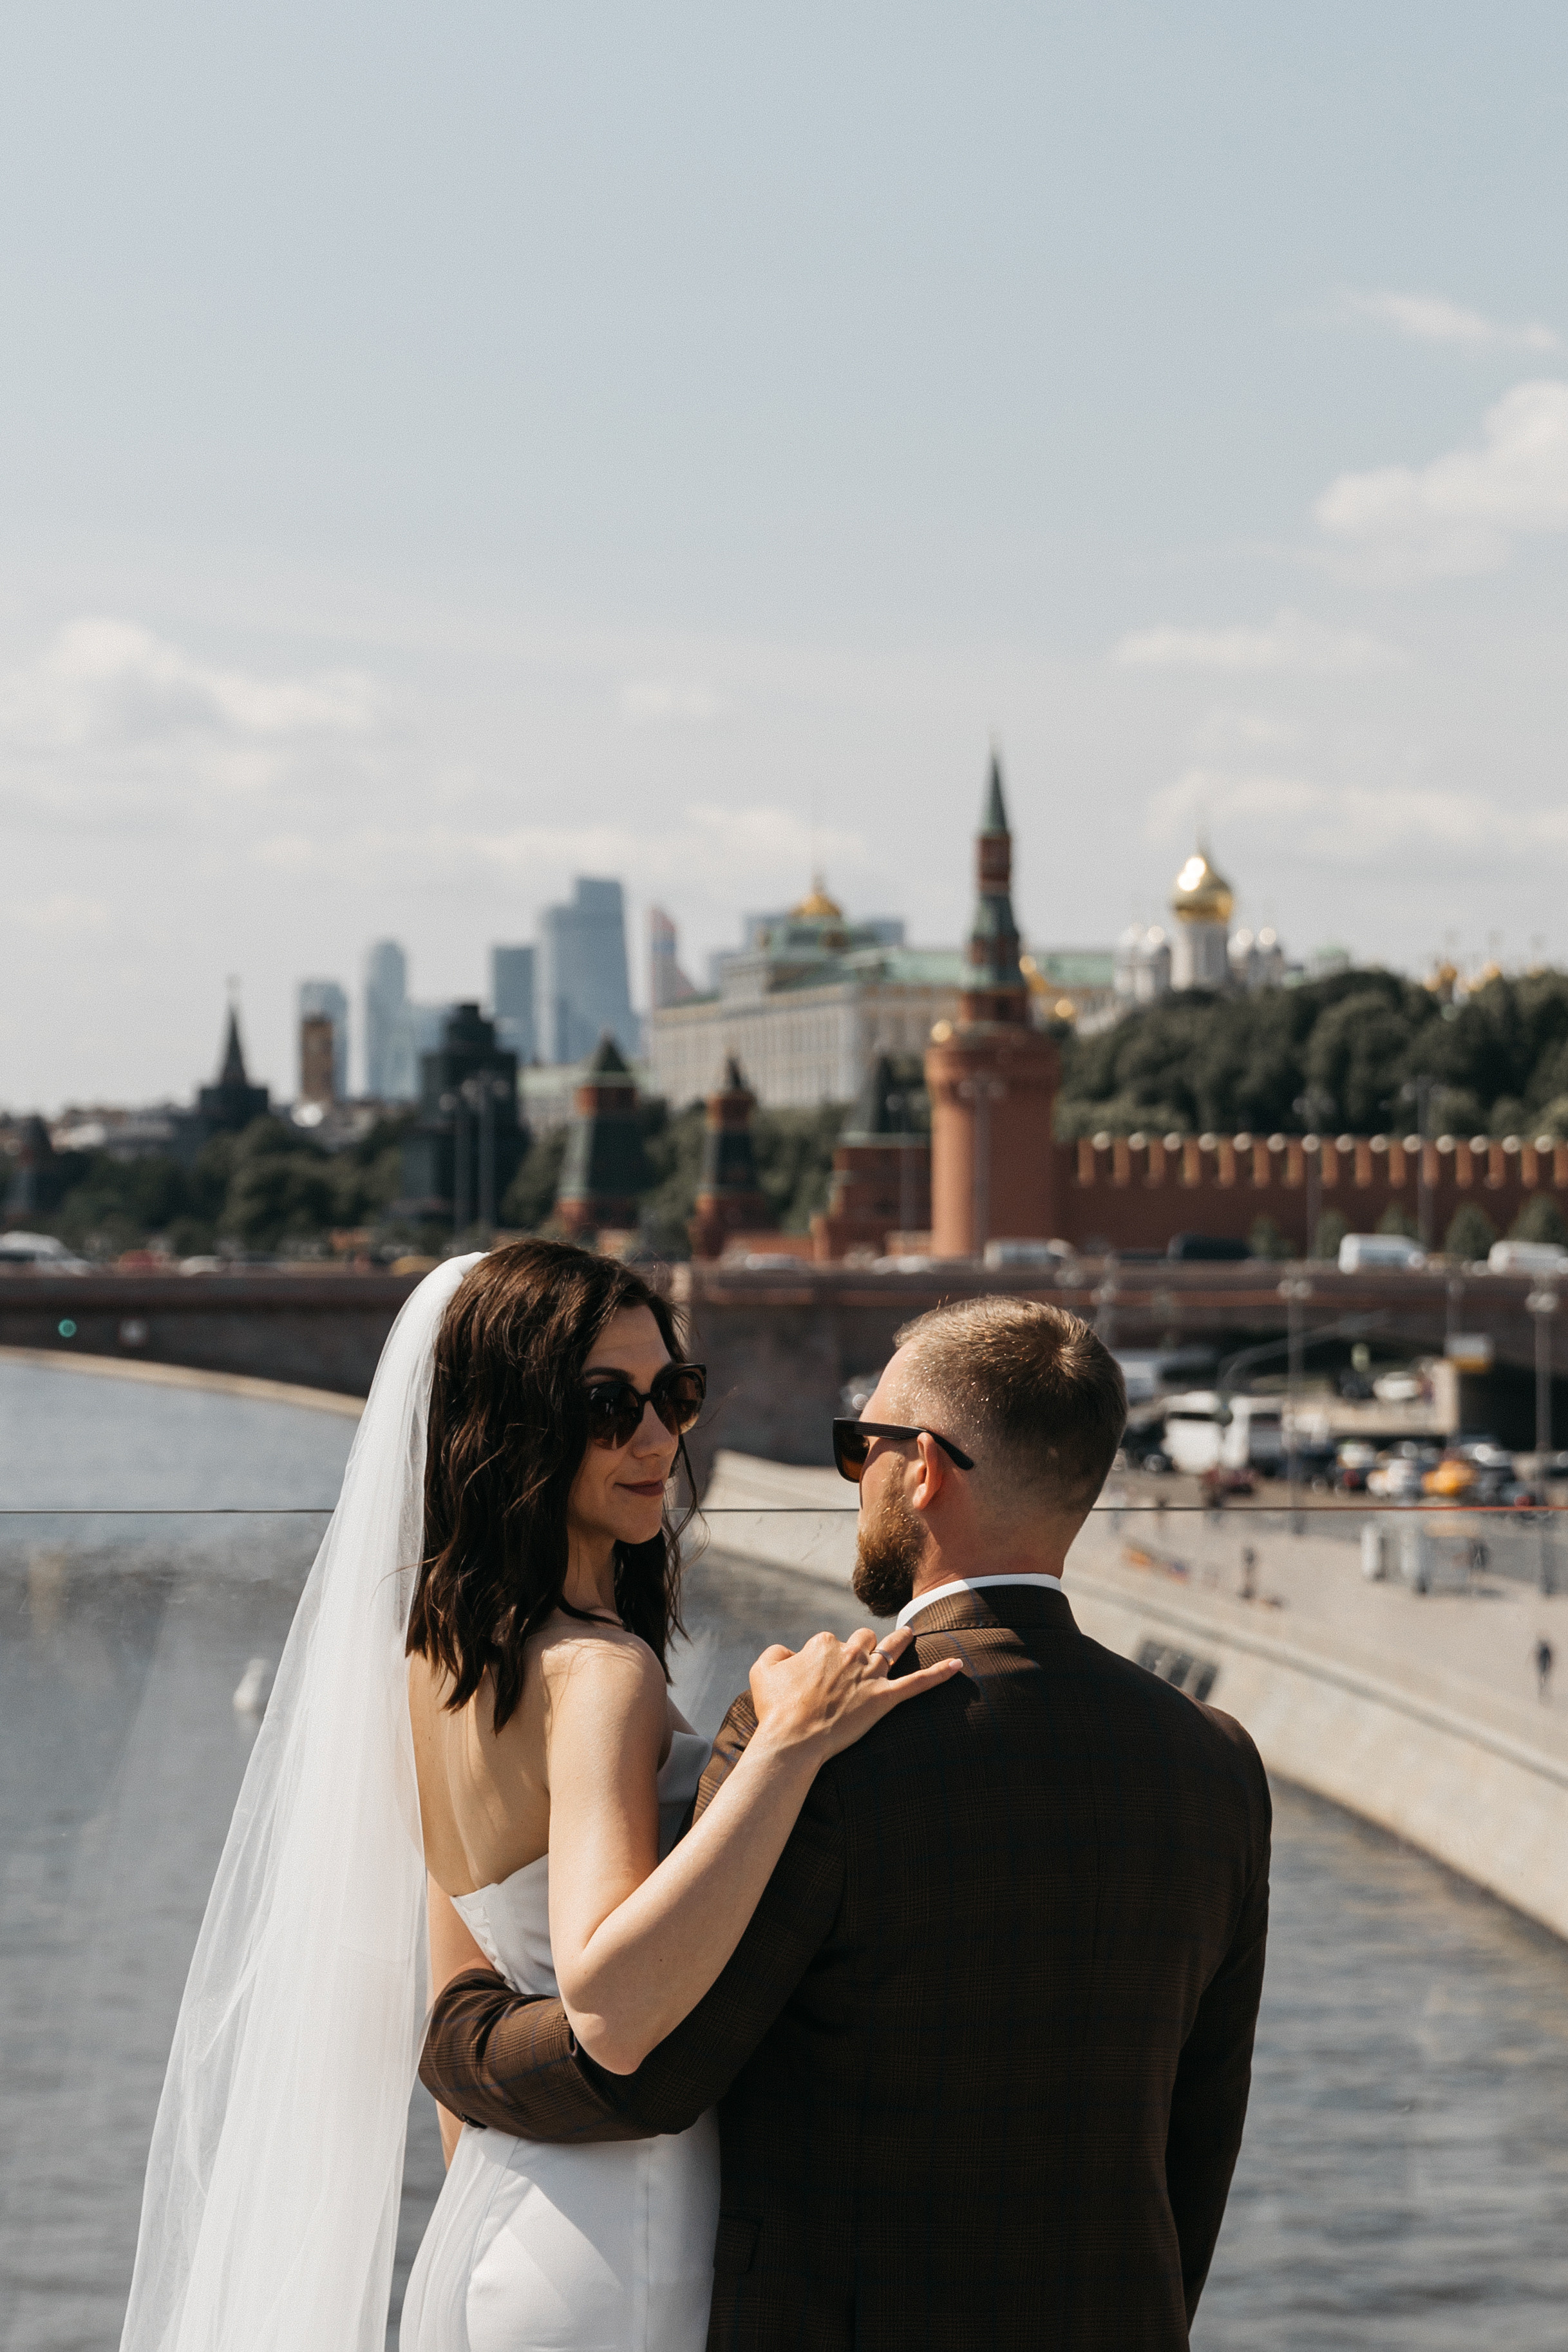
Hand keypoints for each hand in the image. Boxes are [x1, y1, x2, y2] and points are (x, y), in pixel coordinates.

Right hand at [747, 1626, 962, 1766]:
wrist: (794, 1740)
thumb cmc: (775, 1708)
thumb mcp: (762, 1671)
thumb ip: (776, 1653)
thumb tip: (790, 1653)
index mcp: (823, 1644)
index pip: (829, 1642)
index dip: (822, 1660)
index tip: (814, 1680)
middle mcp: (850, 1654)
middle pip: (862, 1640)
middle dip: (860, 1647)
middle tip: (855, 1663)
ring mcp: (870, 1676)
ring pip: (889, 1650)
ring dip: (900, 1640)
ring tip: (909, 1632)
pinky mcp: (885, 1699)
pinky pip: (918, 1683)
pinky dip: (939, 1674)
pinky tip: (958, 1665)